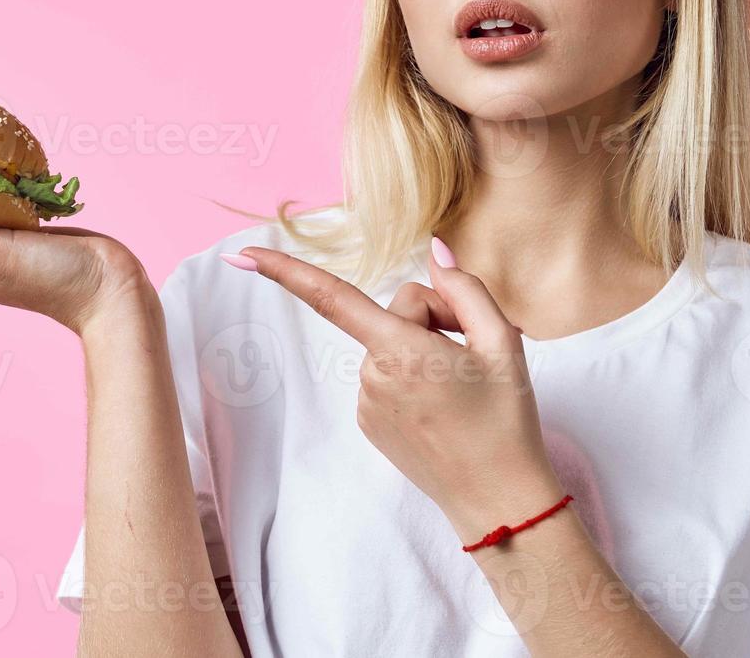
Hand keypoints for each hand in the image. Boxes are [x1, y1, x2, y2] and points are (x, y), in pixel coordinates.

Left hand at [229, 239, 565, 540]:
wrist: (497, 499)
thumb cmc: (505, 421)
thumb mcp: (502, 343)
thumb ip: (466, 289)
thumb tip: (435, 251)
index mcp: (401, 351)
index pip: (332, 299)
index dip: (286, 272)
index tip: (243, 254)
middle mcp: (372, 376)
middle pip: (395, 312)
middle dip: (433, 317)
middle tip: (473, 350)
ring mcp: (366, 403)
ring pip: (390, 344)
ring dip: (423, 349)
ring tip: (460, 385)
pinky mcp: (368, 423)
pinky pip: (386, 374)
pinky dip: (412, 376)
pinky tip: (442, 403)